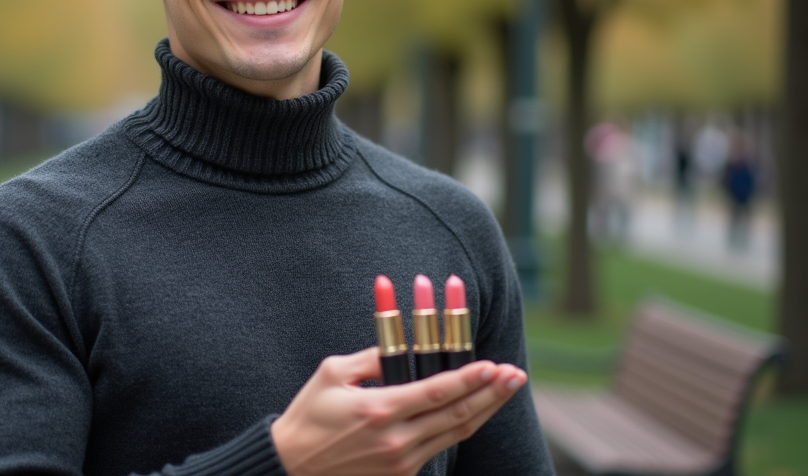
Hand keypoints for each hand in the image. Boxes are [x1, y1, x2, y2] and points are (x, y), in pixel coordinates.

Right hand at [270, 347, 526, 475]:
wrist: (291, 468)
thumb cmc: (308, 415)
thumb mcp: (332, 374)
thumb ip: (371, 358)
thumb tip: (404, 345)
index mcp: (379, 410)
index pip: (437, 392)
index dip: (469, 379)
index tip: (494, 364)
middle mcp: (396, 441)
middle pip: (457, 416)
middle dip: (491, 393)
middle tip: (516, 375)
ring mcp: (401, 464)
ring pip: (455, 434)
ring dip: (485, 411)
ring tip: (505, 390)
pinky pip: (438, 448)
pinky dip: (459, 427)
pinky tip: (475, 411)